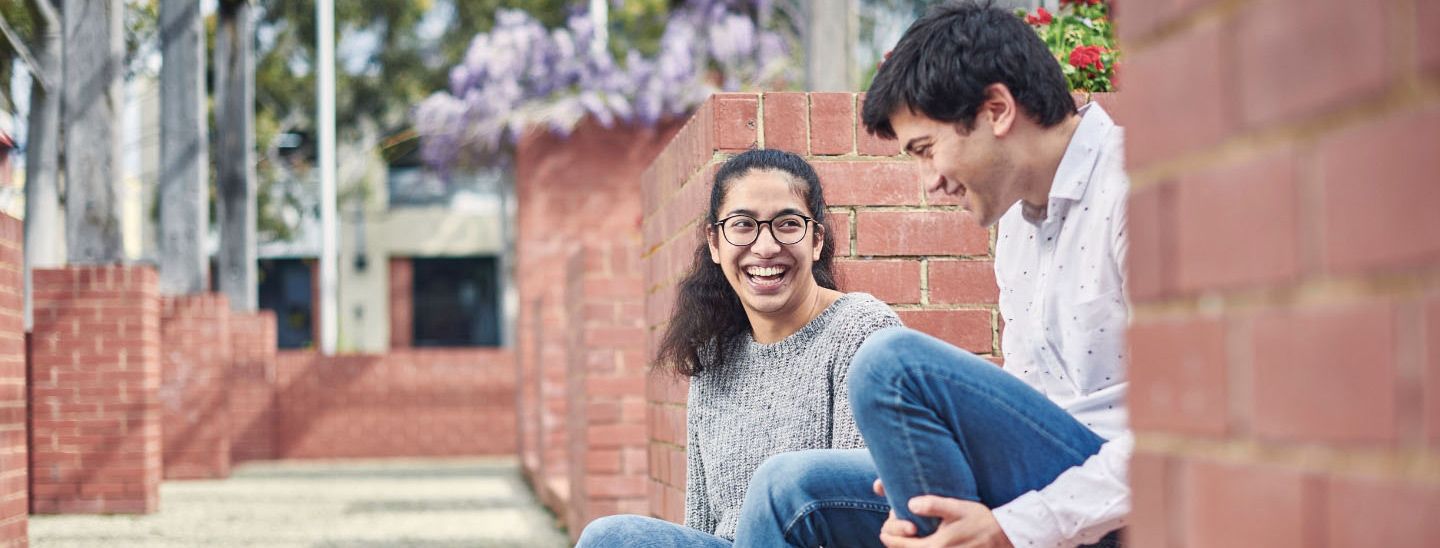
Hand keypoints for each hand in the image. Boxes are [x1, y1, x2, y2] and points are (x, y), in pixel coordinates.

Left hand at [877, 495, 1013, 547]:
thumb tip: (910, 504)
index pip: (899, 545)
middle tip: (899, 528)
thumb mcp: (958, 508)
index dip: (890, 534)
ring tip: (909, 534)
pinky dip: (920, 547)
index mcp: (934, 547)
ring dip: (907, 546)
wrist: (1003, 537)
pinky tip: (922, 540)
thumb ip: (934, 505)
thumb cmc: (980, 521)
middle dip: (896, 541)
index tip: (890, 525)